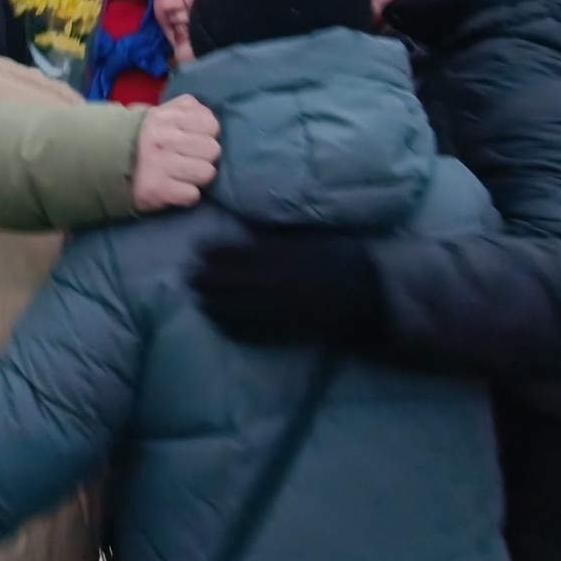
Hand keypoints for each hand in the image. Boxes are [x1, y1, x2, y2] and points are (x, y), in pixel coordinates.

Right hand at [131, 96, 219, 210]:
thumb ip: (186, 110)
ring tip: (182, 174)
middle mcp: (164, 138)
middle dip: (204, 157)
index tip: (193, 140)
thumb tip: (212, 121)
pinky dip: (185, 194)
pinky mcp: (158, 189)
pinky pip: (192, 195)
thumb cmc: (141, 138)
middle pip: (212, 150)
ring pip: (207, 173)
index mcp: (166, 117)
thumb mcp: (160, 114)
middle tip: (188, 160)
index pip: (211, 124)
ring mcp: (160, 164)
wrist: (102, 163)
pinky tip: (174, 188)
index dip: (206, 134)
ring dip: (197, 178)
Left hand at [192, 230, 386, 346]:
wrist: (372, 297)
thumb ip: (283, 236)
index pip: (242, 256)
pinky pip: (254, 332)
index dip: (217, 254)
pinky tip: (219, 322)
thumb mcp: (315, 236)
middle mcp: (280, 284)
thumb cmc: (344, 258)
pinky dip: (233, 327)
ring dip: (214, 304)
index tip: (198, 250)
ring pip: (239, 309)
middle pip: (234, 283)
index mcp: (287, 256)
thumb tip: (250, 229)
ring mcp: (283, 310)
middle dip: (208, 280)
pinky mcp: (288, 331)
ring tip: (198, 298)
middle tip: (188, 275)